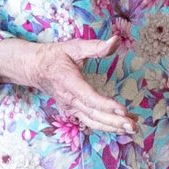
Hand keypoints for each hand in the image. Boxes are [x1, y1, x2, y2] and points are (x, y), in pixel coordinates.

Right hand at [0, 34, 134, 133]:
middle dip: (114, 122)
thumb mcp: (73, 46)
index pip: (89, 98)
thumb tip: (116, 40)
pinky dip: (105, 126)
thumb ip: (95, 46)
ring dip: (112, 127)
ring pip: (92, 122)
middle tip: (133, 126)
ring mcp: (70, 107)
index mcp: (69, 82)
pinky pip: (90, 122)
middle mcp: (69, 99)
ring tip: (132, 129)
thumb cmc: (54, 56)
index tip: (123, 111)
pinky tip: (120, 128)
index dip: (106, 106)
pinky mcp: (72, 111)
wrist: (34, 68)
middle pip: (93, 114)